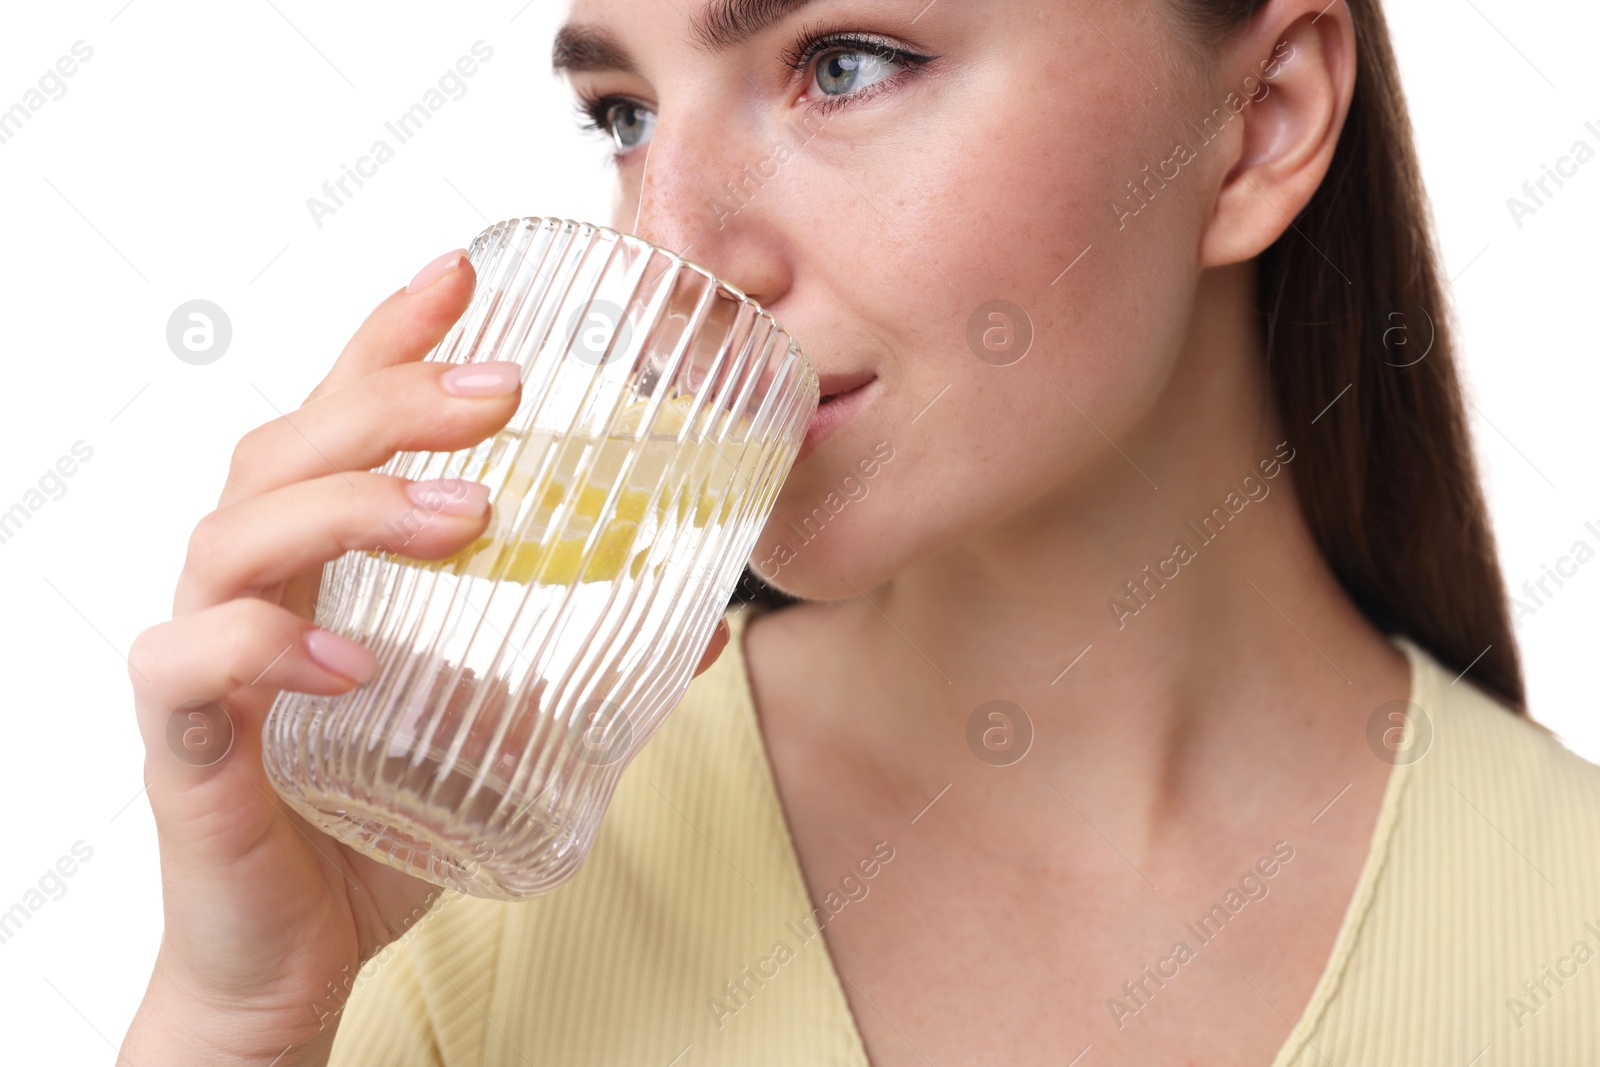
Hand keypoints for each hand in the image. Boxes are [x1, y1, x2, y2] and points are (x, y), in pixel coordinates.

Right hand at [120, 248, 731, 1063]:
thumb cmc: (379, 823)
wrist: (295, 957)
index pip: (338, 417)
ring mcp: (207, 656)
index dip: (390, 337)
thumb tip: (710, 631)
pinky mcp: (184, 743)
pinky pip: (193, 663)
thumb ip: (582, 670)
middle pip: (287, 445)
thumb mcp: (502, 731)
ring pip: (238, 529)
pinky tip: (351, 654)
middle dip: (391, 396)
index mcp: (318, 561)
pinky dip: (267, 643)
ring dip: (354, 503)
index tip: (462, 272)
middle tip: (502, 391)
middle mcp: (253, 585)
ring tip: (467, 512)